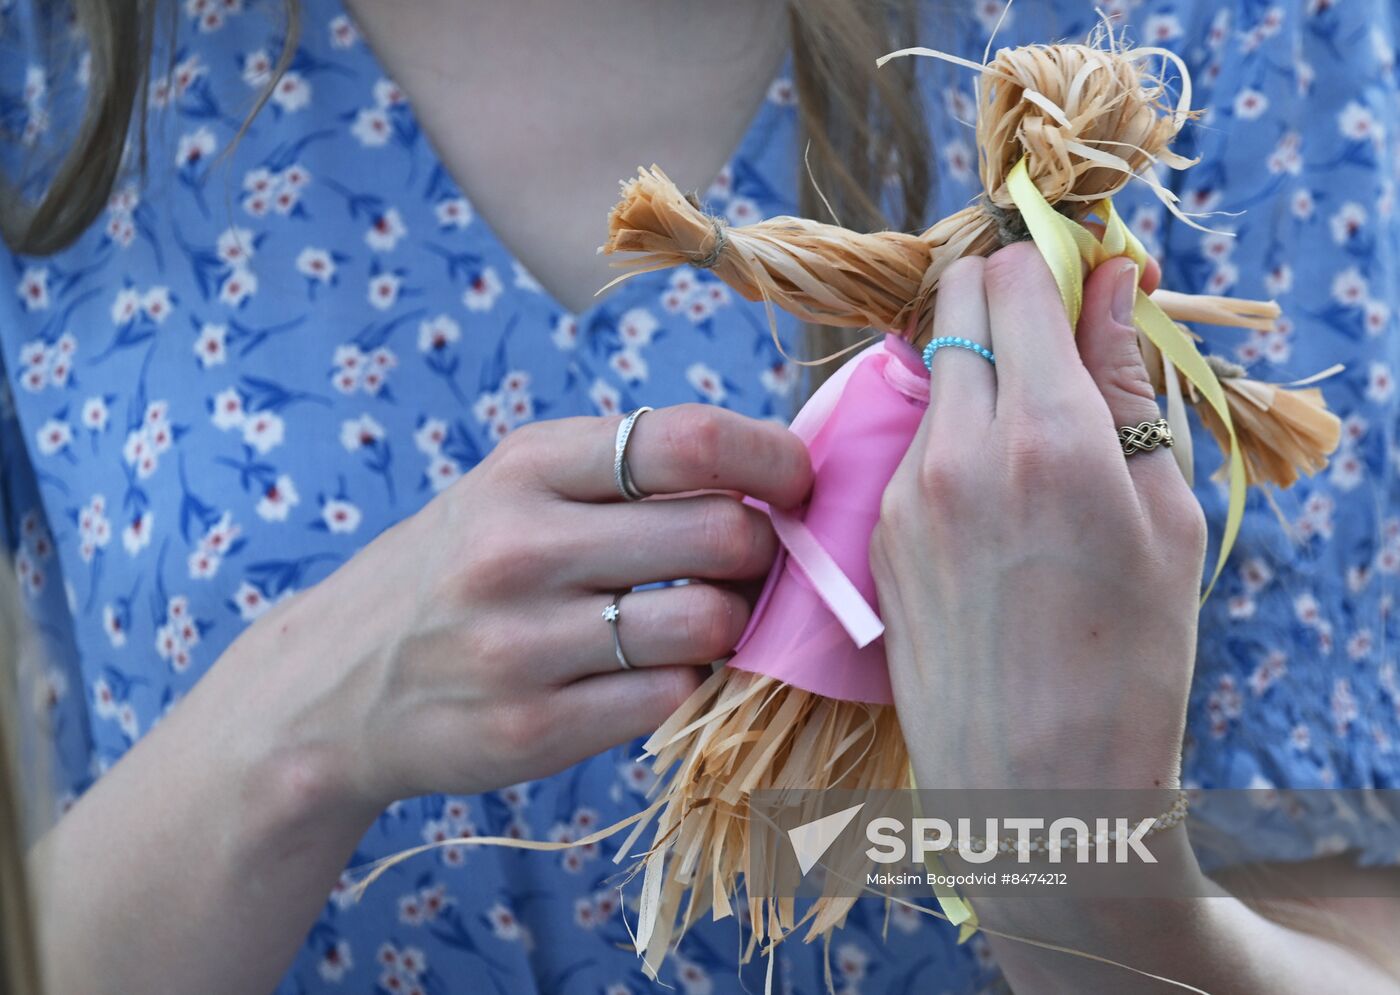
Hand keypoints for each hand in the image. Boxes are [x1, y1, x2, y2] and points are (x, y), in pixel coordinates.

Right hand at [222, 404, 811, 814]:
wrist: (331, 690)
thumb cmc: (453, 574)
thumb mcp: (512, 492)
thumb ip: (625, 474)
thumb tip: (772, 474)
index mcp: (526, 467)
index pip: (691, 440)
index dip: (774, 459)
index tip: (796, 483)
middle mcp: (520, 547)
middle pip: (722, 533)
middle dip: (762, 550)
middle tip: (749, 564)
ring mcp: (522, 644)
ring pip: (710, 623)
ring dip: (732, 624)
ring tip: (703, 620)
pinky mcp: (531, 730)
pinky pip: (671, 698)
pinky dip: (686, 684)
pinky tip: (656, 673)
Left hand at [871, 244, 1205, 790]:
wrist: (1038, 786)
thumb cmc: (1134, 658)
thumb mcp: (1163, 515)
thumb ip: (1127, 384)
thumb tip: (1111, 282)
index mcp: (1046, 435)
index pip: (1013, 277)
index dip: (1051, 264)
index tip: (1084, 284)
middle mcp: (957, 448)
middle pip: (953, 300)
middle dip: (1002, 296)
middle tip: (1055, 341)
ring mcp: (903, 490)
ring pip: (927, 368)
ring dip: (976, 368)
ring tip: (1034, 438)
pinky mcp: (877, 530)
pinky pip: (910, 440)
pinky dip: (950, 433)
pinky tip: (994, 498)